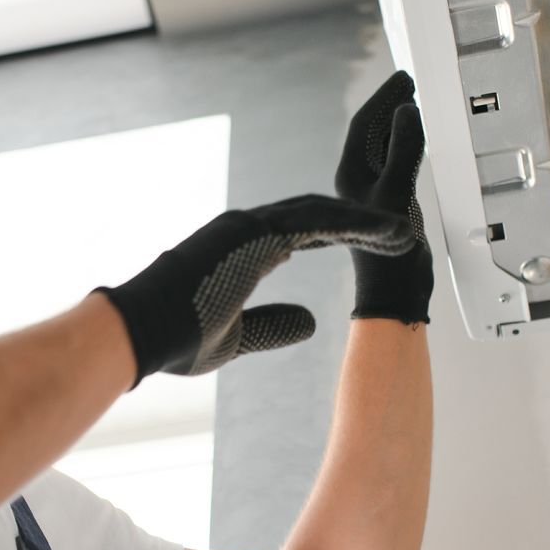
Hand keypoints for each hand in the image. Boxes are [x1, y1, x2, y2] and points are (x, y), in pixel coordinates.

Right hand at [95, 196, 414, 387]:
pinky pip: (316, 220)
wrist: (144, 334)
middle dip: (360, 220)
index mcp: (244, 249)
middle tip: (399, 230)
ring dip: (366, 220)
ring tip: (405, 230)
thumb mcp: (240, 338)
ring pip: (322, 211)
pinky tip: (387, 229)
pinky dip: (355, 223)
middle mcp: (248, 228)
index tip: (372, 239)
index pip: (303, 233)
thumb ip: (274, 325)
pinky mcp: (253, 230)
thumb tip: (310, 323)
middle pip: (318, 215)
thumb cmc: (180, 338)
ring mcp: (249, 224)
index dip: (340, 234)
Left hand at [335, 70, 433, 323]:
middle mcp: (358, 181)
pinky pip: (396, 164)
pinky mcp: (390, 205)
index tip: (403, 79)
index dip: (383, 98)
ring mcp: (373, 193)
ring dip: (399, 124)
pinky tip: (419, 141)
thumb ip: (404, 151)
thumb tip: (407, 110)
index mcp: (350, 175)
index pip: (364, 125)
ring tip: (415, 103)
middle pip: (373, 132)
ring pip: (384, 147)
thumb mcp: (397, 194)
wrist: (396, 291)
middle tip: (409, 83)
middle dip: (390, 106)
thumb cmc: (388, 252)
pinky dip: (408, 146)